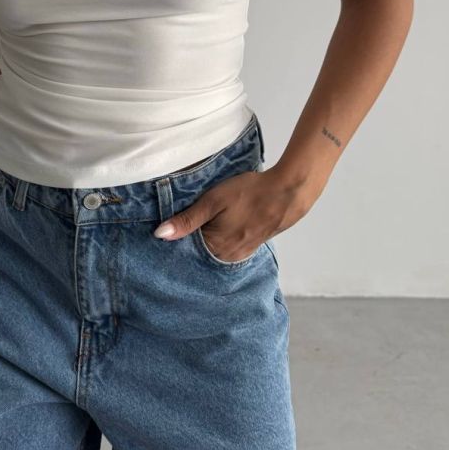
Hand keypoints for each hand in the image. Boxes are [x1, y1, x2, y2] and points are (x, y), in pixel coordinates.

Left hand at [153, 165, 325, 260]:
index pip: (184, 252)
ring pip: (213, 251)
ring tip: (200, 224)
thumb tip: (160, 235)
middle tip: (178, 225)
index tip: (164, 231)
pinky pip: (227, 248)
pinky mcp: (250, 246)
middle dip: (188, 242)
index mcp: (215, 247)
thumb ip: (187, 219)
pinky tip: (218, 226)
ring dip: (204, 240)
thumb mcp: (213, 201)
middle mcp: (227, 257)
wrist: (288, 192)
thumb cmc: (249, 193)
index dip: (175, 241)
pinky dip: (218, 239)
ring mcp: (241, 253)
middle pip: (199, 254)